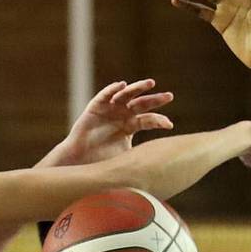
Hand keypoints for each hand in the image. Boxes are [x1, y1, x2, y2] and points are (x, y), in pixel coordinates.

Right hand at [53, 79, 175, 165]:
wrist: (80, 161)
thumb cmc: (102, 161)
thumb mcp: (126, 158)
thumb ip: (140, 157)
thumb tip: (162, 168)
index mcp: (131, 125)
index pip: (149, 120)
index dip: (159, 121)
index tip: (170, 125)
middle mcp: (123, 114)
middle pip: (142, 104)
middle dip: (156, 99)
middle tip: (170, 96)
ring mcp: (110, 109)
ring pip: (126, 95)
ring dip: (138, 88)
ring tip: (150, 83)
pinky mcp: (95, 107)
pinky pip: (105, 95)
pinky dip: (112, 89)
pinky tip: (122, 85)